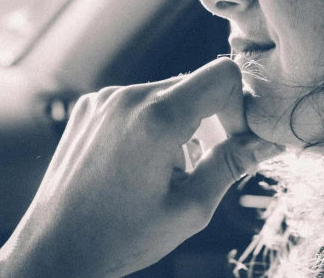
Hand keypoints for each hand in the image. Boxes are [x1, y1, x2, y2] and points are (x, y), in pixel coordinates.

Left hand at [0, 58, 282, 277]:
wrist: (54, 251)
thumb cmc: (121, 237)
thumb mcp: (190, 208)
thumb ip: (232, 164)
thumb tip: (269, 141)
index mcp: (157, 119)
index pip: (223, 74)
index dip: (239, 105)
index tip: (233, 140)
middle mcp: (128, 97)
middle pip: (196, 83)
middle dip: (212, 117)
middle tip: (202, 163)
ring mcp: (105, 99)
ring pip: (168, 91)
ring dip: (181, 122)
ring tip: (164, 169)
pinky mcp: (90, 106)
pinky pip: (139, 100)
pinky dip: (152, 122)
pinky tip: (139, 161)